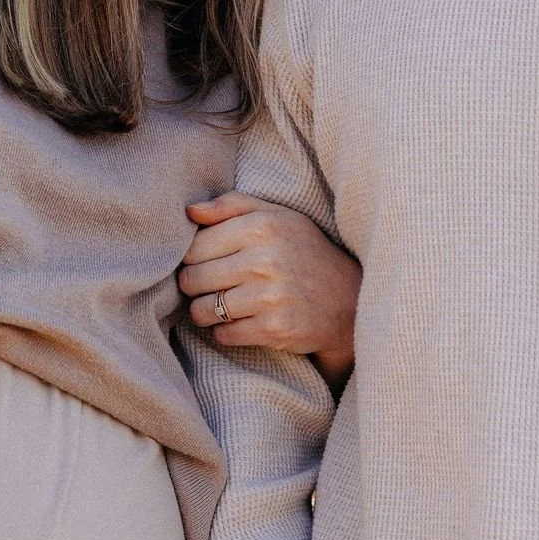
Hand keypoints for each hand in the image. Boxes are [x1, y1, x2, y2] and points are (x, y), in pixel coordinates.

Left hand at [179, 191, 360, 364]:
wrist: (348, 298)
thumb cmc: (303, 250)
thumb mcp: (276, 215)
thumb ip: (231, 205)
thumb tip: (189, 211)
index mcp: (261, 226)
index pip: (195, 246)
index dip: (190, 257)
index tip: (200, 261)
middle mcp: (265, 260)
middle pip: (194, 278)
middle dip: (192, 284)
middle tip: (204, 285)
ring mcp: (270, 297)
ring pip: (203, 309)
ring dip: (203, 311)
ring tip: (216, 305)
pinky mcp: (275, 329)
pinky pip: (224, 334)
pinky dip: (224, 331)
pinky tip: (237, 321)